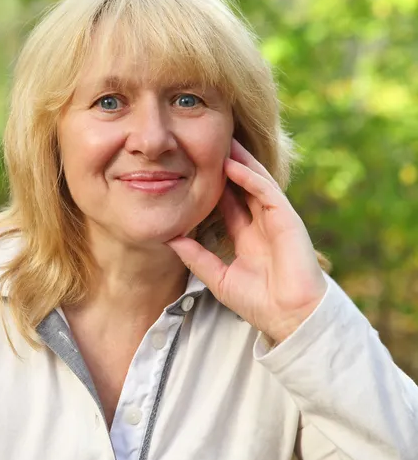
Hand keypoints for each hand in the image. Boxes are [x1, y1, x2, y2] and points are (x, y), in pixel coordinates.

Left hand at [167, 139, 326, 343]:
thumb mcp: (219, 278)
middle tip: (207, 145)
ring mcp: (276, 219)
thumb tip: (171, 240)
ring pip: (256, 182)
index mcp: (248, 236)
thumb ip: (197, 258)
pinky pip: (266, 192)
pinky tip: (232, 165)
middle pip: (243, 187)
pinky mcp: (287, 219)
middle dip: (227, 166)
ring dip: (239, 162)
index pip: (229, 203)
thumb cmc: (259, 302)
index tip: (192, 169)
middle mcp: (262, 223)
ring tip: (221, 143)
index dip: (213, 186)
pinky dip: (249, 177)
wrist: (289, 317)